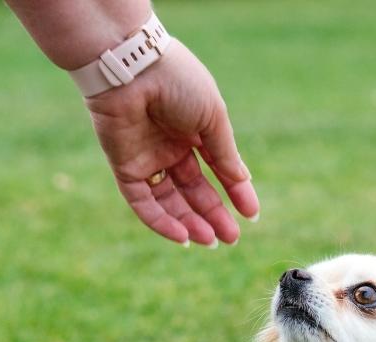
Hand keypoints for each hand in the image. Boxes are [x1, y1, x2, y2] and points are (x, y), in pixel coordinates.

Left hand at [84, 44, 259, 245]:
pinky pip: (142, 201)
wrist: (132, 67)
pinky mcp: (124, 166)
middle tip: (231, 238)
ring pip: (170, 199)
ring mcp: (147, 156)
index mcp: (195, 128)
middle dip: (213, 213)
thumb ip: (225, 154)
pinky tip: (183, 236)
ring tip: (210, 241)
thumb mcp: (213, 119)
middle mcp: (171, 144)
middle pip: (194, 188)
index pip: (218, 167)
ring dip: (190, 222)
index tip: (251, 214)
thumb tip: (242, 181)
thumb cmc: (177, 82)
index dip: (235, 191)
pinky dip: (161, 221)